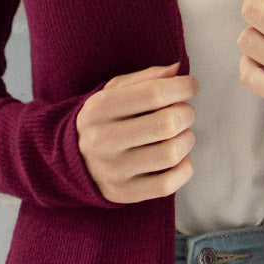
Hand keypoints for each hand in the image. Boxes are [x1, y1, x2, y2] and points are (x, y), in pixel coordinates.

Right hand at [76, 61, 198, 202]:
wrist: (73, 159)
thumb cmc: (104, 120)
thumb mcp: (114, 92)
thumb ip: (146, 78)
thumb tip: (179, 70)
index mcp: (99, 108)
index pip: (153, 94)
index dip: (182, 87)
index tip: (191, 86)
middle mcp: (103, 140)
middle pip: (167, 124)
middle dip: (186, 113)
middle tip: (184, 112)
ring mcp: (113, 170)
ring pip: (171, 153)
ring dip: (187, 140)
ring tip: (180, 134)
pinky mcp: (124, 193)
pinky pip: (169, 184)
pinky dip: (184, 168)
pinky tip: (177, 158)